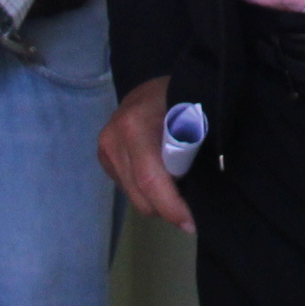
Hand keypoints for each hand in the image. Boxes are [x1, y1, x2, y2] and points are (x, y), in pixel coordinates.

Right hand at [97, 77, 196, 230]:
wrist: (160, 81)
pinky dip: (147, 190)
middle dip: (167, 209)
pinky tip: (164, 178)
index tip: (192, 224)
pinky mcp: (104, 155)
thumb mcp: (196, 116)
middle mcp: (113, 138)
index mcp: (135, 127)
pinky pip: (128, 187)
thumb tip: (201, 192)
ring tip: (181, 192)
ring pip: (133, 195)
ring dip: (158, 201)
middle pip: (140, 195)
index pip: (151, 181)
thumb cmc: (186, 95)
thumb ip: (192, 150)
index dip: (172, 208)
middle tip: (192, 213)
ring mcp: (105, 147)